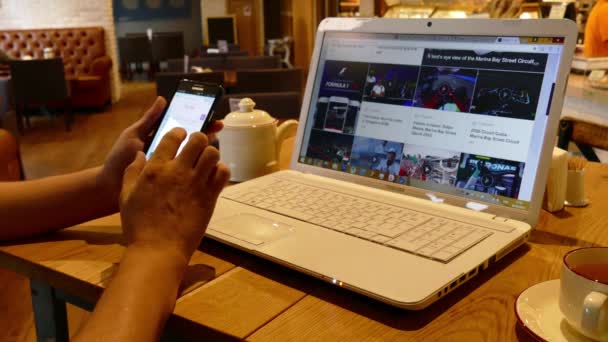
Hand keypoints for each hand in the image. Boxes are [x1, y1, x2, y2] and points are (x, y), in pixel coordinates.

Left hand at [98, 96, 222, 203]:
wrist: (109, 187)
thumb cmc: (120, 158)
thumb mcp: (134, 135)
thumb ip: (149, 120)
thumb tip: (163, 99)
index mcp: (162, 140)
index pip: (185, 128)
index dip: (199, 120)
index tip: (211, 114)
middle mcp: (171, 154)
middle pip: (194, 142)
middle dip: (207, 134)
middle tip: (217, 128)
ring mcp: (173, 169)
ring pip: (194, 159)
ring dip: (206, 152)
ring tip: (213, 145)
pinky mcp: (173, 184)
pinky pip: (189, 177)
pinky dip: (201, 172)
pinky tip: (209, 168)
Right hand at [119, 128, 229, 262]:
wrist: (158, 249)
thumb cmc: (138, 225)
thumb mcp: (126, 196)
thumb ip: (132, 172)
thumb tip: (139, 154)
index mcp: (156, 168)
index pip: (173, 136)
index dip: (179, 132)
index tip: (182, 136)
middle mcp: (178, 171)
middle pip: (198, 139)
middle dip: (199, 140)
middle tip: (197, 149)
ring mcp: (196, 183)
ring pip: (213, 153)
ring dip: (211, 154)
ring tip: (206, 163)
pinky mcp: (209, 197)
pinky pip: (223, 173)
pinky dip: (221, 171)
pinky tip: (213, 177)